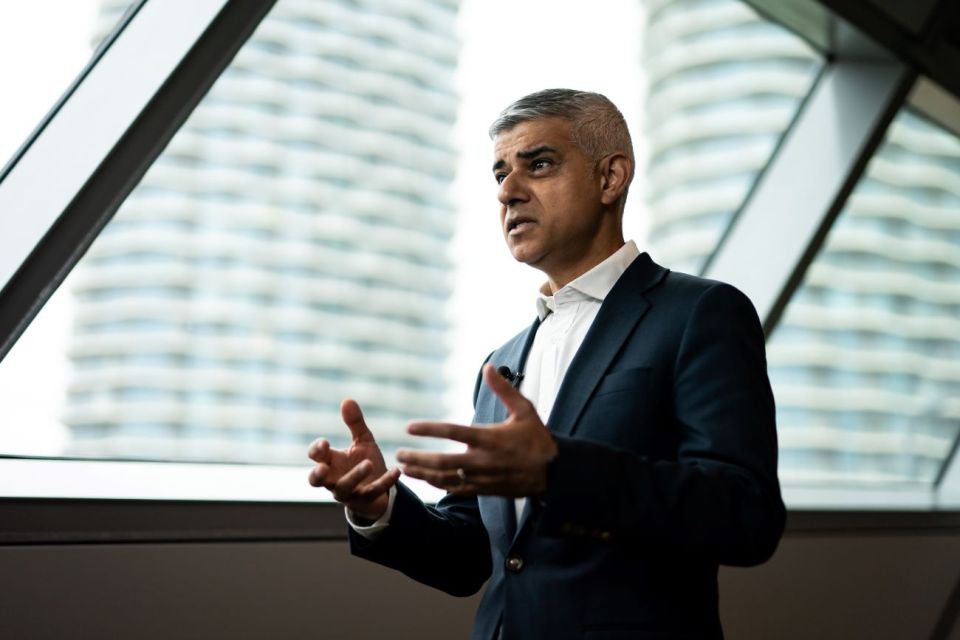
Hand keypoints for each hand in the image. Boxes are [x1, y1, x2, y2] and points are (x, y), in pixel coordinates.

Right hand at [307, 399, 399, 520]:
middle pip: (315, 480)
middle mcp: (333, 479)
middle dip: (317, 475)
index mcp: (330, 462)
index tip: (325, 443)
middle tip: (323, 467)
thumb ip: (355, 423)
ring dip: (355, 476)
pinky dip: (386, 481)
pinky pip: (373, 492)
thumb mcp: (362, 441)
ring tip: (368, 463)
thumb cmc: (364, 461)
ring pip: (344, 488)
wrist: (381, 487)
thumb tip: (347, 400)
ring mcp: (349, 492)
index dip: (316, 450)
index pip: (315, 457)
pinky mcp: (366, 500)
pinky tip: (397, 470)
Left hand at [397, 364, 557, 496]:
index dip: (429, 429)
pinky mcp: (485, 490)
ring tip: (405, 467)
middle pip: (443, 462)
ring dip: (423, 474)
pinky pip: (457, 490)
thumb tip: (488, 366)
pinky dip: (438, 485)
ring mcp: (483, 478)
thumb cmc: (537, 438)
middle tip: (399, 453)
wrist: (554, 472)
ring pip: (446, 479)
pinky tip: (426, 479)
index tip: (409, 427)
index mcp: (490, 438)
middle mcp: (483, 460)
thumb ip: (503, 389)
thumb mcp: (524, 410)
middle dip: (418, 458)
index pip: (453, 432)